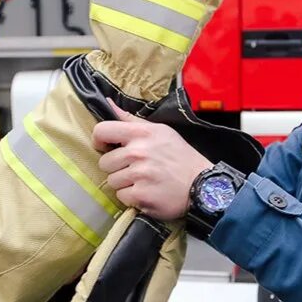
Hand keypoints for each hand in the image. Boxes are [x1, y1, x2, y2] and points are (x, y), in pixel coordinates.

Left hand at [93, 103, 210, 219]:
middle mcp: (138, 152)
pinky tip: (147, 192)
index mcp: (141, 133)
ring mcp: (140, 174)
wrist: (203, 184)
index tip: (107, 147)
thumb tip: (107, 103)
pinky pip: (122, 196)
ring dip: (125, 183)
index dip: (99, 141)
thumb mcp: (160, 131)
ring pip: (112, 181)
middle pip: (104, 162)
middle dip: (117, 167)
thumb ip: (131, 120)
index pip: (102, 130)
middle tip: (136, 169)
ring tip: (144, 181)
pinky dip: (132, 198)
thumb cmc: (179, 156)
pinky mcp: (141, 195)